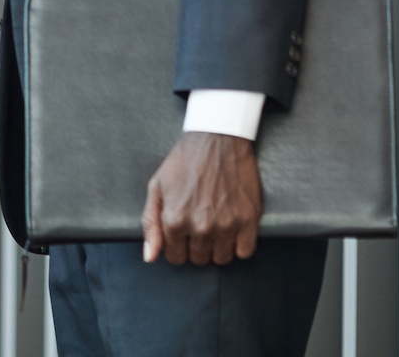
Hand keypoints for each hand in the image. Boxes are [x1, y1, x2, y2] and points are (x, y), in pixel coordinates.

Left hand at [141, 132, 262, 264]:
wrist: (216, 140)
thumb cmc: (184, 161)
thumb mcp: (156, 187)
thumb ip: (150, 224)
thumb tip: (151, 257)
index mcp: (175, 220)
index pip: (175, 257)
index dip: (177, 246)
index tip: (182, 235)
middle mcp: (201, 227)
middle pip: (199, 259)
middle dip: (196, 247)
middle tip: (198, 226)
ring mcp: (227, 225)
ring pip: (222, 258)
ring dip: (217, 248)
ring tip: (215, 227)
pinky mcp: (249, 220)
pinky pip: (244, 252)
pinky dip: (239, 245)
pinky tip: (232, 229)